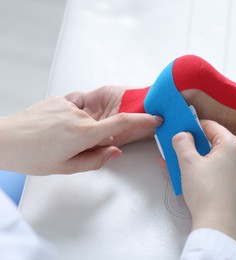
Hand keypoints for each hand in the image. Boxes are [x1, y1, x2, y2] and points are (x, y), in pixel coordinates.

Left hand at [0, 96, 161, 174]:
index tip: (156, 117)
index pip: (122, 123)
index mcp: (84, 134)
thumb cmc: (32, 157)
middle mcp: (79, 116)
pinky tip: (56, 126)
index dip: (142, 120)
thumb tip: (116, 151)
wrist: (4, 140)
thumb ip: (96, 160)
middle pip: (102, 125)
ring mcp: (68, 105)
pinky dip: (72, 117)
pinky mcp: (59, 99)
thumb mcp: (67, 168)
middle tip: (73, 148)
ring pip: (87, 118)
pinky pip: (76, 107)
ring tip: (58, 138)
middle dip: (95, 137)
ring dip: (80, 128)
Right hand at [171, 120, 235, 240]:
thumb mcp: (188, 162)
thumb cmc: (206, 192)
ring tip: (176, 164)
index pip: (209, 126)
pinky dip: (206, 169)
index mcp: (233, 144)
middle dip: (192, 146)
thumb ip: (182, 142)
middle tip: (176, 150)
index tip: (179, 131)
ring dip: (196, 159)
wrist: (218, 224)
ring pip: (215, 157)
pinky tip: (189, 175)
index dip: (192, 127)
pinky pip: (221, 169)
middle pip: (213, 142)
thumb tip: (183, 134)